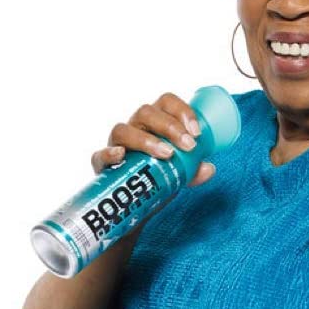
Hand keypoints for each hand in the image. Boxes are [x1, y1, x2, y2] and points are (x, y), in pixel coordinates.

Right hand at [90, 91, 215, 187]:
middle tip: (189, 146)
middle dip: (170, 126)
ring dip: (146, 140)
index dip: (182, 111)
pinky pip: (99, 155)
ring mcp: (117, 144)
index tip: (197, 132)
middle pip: (146, 112)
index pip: (166, 103)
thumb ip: (195, 171)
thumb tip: (208, 168)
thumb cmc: (159, 179)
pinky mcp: (103, 165)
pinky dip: (109, 153)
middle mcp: (135, 128)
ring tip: (167, 154)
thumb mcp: (181, 175)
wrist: (136, 205)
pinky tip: (121, 155)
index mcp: (155, 123)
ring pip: (123, 129)